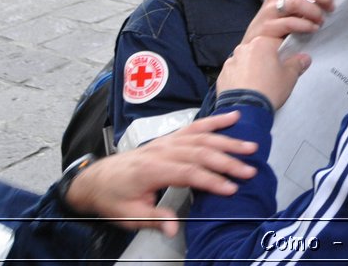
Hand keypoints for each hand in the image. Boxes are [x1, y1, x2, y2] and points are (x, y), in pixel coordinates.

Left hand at [63, 111, 258, 235]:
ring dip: (228, 142)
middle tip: (249, 171)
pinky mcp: (170, 138)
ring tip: (250, 148)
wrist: (97, 179)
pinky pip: (195, 126)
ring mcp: (167, 141)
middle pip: (200, 152)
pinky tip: (233, 119)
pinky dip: (215, 122)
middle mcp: (161, 150)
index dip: (211, 180)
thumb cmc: (113, 197)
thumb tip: (174, 228)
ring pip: (202, 138)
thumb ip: (154, 218)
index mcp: (151, 169)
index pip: (188, 173)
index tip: (231, 189)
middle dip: (227, 161)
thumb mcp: (128, 215)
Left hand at [218, 35, 310, 108]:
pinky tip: (248, 89)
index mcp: (262, 44)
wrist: (246, 110)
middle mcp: (244, 49)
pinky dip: (241, 79)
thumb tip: (303, 59)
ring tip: (259, 84)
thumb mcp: (290, 77)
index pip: (276, 41)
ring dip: (252, 68)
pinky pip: (235, 73)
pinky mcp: (223, 76)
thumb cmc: (268, 90)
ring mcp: (231, 62)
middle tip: (274, 74)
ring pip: (246, 61)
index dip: (283, 52)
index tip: (287, 60)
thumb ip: (297, 64)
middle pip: (259, 50)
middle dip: (266, 60)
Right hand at [241, 0, 344, 45]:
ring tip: (321, 21)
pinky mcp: (266, 28)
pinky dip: (304, 25)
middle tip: (332, 8)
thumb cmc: (279, 26)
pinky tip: (312, 29)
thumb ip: (310, 0)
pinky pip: (289, 23)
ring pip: (296, 1)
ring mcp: (270, 11)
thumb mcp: (295, 9)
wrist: (254, 46)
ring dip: (313, 11)